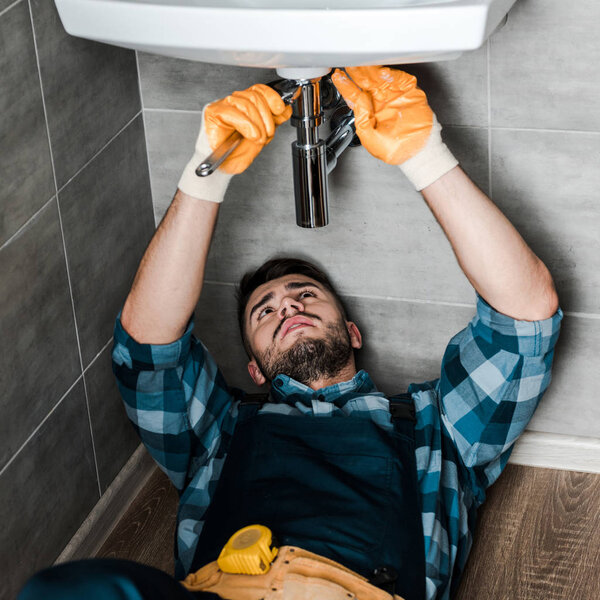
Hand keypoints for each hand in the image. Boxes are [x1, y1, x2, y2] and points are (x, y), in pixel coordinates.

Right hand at [178, 84, 291, 201]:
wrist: (221, 169)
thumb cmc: (235, 154)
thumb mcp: (262, 138)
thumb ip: (273, 122)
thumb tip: (285, 109)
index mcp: (246, 106)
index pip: (259, 90)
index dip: (272, 97)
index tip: (281, 108)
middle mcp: (234, 103)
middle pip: (255, 96)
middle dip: (266, 117)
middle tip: (268, 133)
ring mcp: (223, 106)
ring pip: (246, 103)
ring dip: (257, 123)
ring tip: (258, 138)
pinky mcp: (213, 112)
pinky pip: (232, 112)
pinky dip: (246, 124)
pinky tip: (251, 135)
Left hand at [332, 66, 457, 189]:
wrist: (417, 152)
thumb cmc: (395, 150)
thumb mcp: (370, 139)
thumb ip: (361, 121)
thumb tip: (358, 101)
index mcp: (370, 113)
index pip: (355, 96)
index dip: (346, 86)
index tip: (338, 77)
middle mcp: (381, 102)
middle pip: (366, 83)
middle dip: (357, 73)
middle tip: (349, 64)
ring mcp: (394, 96)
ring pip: (381, 78)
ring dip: (371, 70)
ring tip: (362, 64)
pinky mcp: (409, 93)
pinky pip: (401, 80)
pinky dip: (392, 75)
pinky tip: (382, 73)